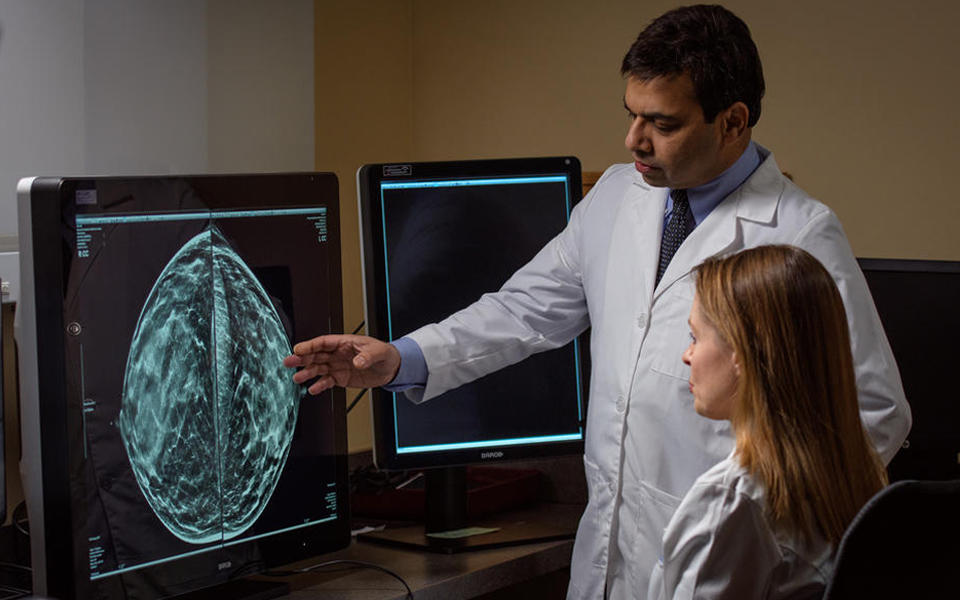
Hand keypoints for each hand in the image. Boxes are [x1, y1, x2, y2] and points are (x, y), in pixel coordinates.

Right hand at [282, 334, 400, 394]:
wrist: (390, 368)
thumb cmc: (384, 354)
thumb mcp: (378, 352)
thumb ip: (367, 356)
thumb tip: (358, 362)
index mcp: (344, 343)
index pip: (324, 342)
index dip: (310, 345)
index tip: (298, 349)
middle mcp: (338, 354)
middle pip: (316, 355)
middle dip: (301, 358)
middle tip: (288, 362)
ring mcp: (338, 366)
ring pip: (318, 368)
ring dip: (307, 373)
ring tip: (296, 378)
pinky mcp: (340, 378)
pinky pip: (327, 381)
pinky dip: (320, 385)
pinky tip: (312, 389)